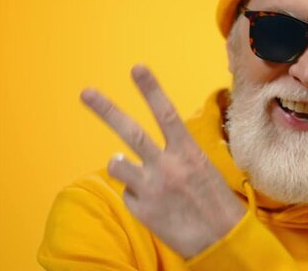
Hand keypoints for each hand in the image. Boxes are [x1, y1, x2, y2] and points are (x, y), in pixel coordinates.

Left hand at [80, 65, 245, 257]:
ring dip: (118, 162)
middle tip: (86, 92)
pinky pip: (128, 194)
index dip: (150, 89)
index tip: (137, 68)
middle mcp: (167, 166)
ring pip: (118, 164)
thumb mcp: (202, 168)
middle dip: (107, 110)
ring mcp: (151, 188)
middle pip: (131, 132)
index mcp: (187, 152)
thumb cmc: (213, 200)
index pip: (166, 113)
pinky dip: (137, 195)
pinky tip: (155, 205)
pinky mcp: (141, 209)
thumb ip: (175, 154)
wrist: (221, 239)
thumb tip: (144, 149)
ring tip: (123, 163)